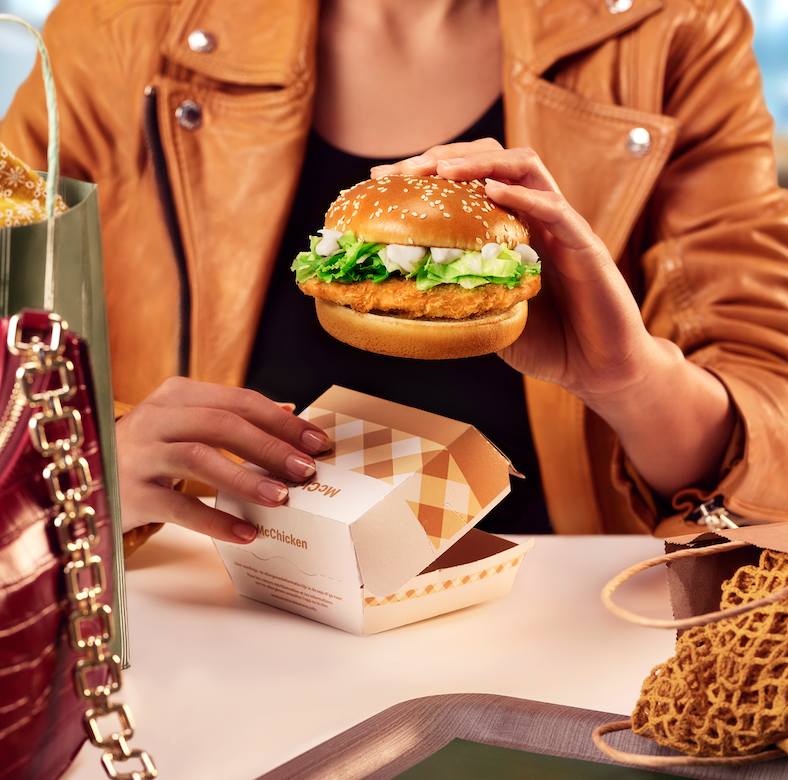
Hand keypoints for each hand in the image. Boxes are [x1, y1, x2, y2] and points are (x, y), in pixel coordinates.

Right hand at [116, 378, 329, 542]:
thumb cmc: (149, 450)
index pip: (239, 401)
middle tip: (306, 471)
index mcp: (177, 394)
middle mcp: (154, 417)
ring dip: (246, 479)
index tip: (317, 442)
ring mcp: (138, 454)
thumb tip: (291, 412)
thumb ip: (232, 415)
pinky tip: (246, 533)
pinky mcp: (128, 492)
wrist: (80, 477)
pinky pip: (178, 507)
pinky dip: (215, 520)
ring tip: (282, 499)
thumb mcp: (185, 422)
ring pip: (200, 458)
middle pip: (222, 425)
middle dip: (271, 448)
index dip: (282, 422)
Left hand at [372, 139, 655, 404]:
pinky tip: (490, 189)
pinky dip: (521, 196)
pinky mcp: (586, 246)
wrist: (599, 370)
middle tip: (405, 168)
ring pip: (525, 168)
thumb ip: (463, 295)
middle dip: (446, 156)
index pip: (470, 182)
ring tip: (440, 169)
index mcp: (514, 230)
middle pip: (494, 161)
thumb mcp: (492, 315)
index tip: (384, 177)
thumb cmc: (548, 344)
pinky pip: (555, 209)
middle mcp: (537, 218)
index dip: (428, 173)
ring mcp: (563, 226)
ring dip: (480, 161)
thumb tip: (406, 291)